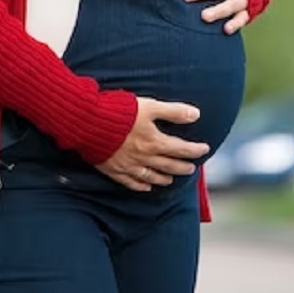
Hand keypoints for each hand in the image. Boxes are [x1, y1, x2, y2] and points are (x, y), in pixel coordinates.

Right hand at [95, 97, 209, 191]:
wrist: (89, 123)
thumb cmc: (119, 112)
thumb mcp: (149, 106)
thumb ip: (173, 111)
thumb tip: (196, 114)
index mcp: (154, 141)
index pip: (181, 149)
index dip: (195, 150)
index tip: (205, 149)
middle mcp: (144, 157)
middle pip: (168, 165)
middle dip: (182, 167)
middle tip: (191, 168)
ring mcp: (128, 165)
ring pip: (151, 176)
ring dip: (164, 178)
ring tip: (171, 179)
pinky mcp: (113, 169)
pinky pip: (131, 182)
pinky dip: (141, 186)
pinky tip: (146, 187)